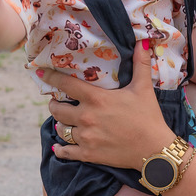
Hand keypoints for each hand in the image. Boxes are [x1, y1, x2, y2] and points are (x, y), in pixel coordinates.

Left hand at [42, 40, 175, 169]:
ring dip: (60, 124)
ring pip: (60, 129)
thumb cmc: (148, 117)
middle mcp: (86, 117)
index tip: (41, 72)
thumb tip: (143, 41)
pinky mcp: (88, 154)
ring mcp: (86, 137)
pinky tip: (59, 148)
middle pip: (57, 109)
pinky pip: (66, 152)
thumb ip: (140, 64)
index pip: (65, 84)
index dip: (50, 77)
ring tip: (64, 122)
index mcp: (96, 99)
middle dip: (54, 105)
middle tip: (58, 102)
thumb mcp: (143, 88)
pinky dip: (61, 150)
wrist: (155, 149)